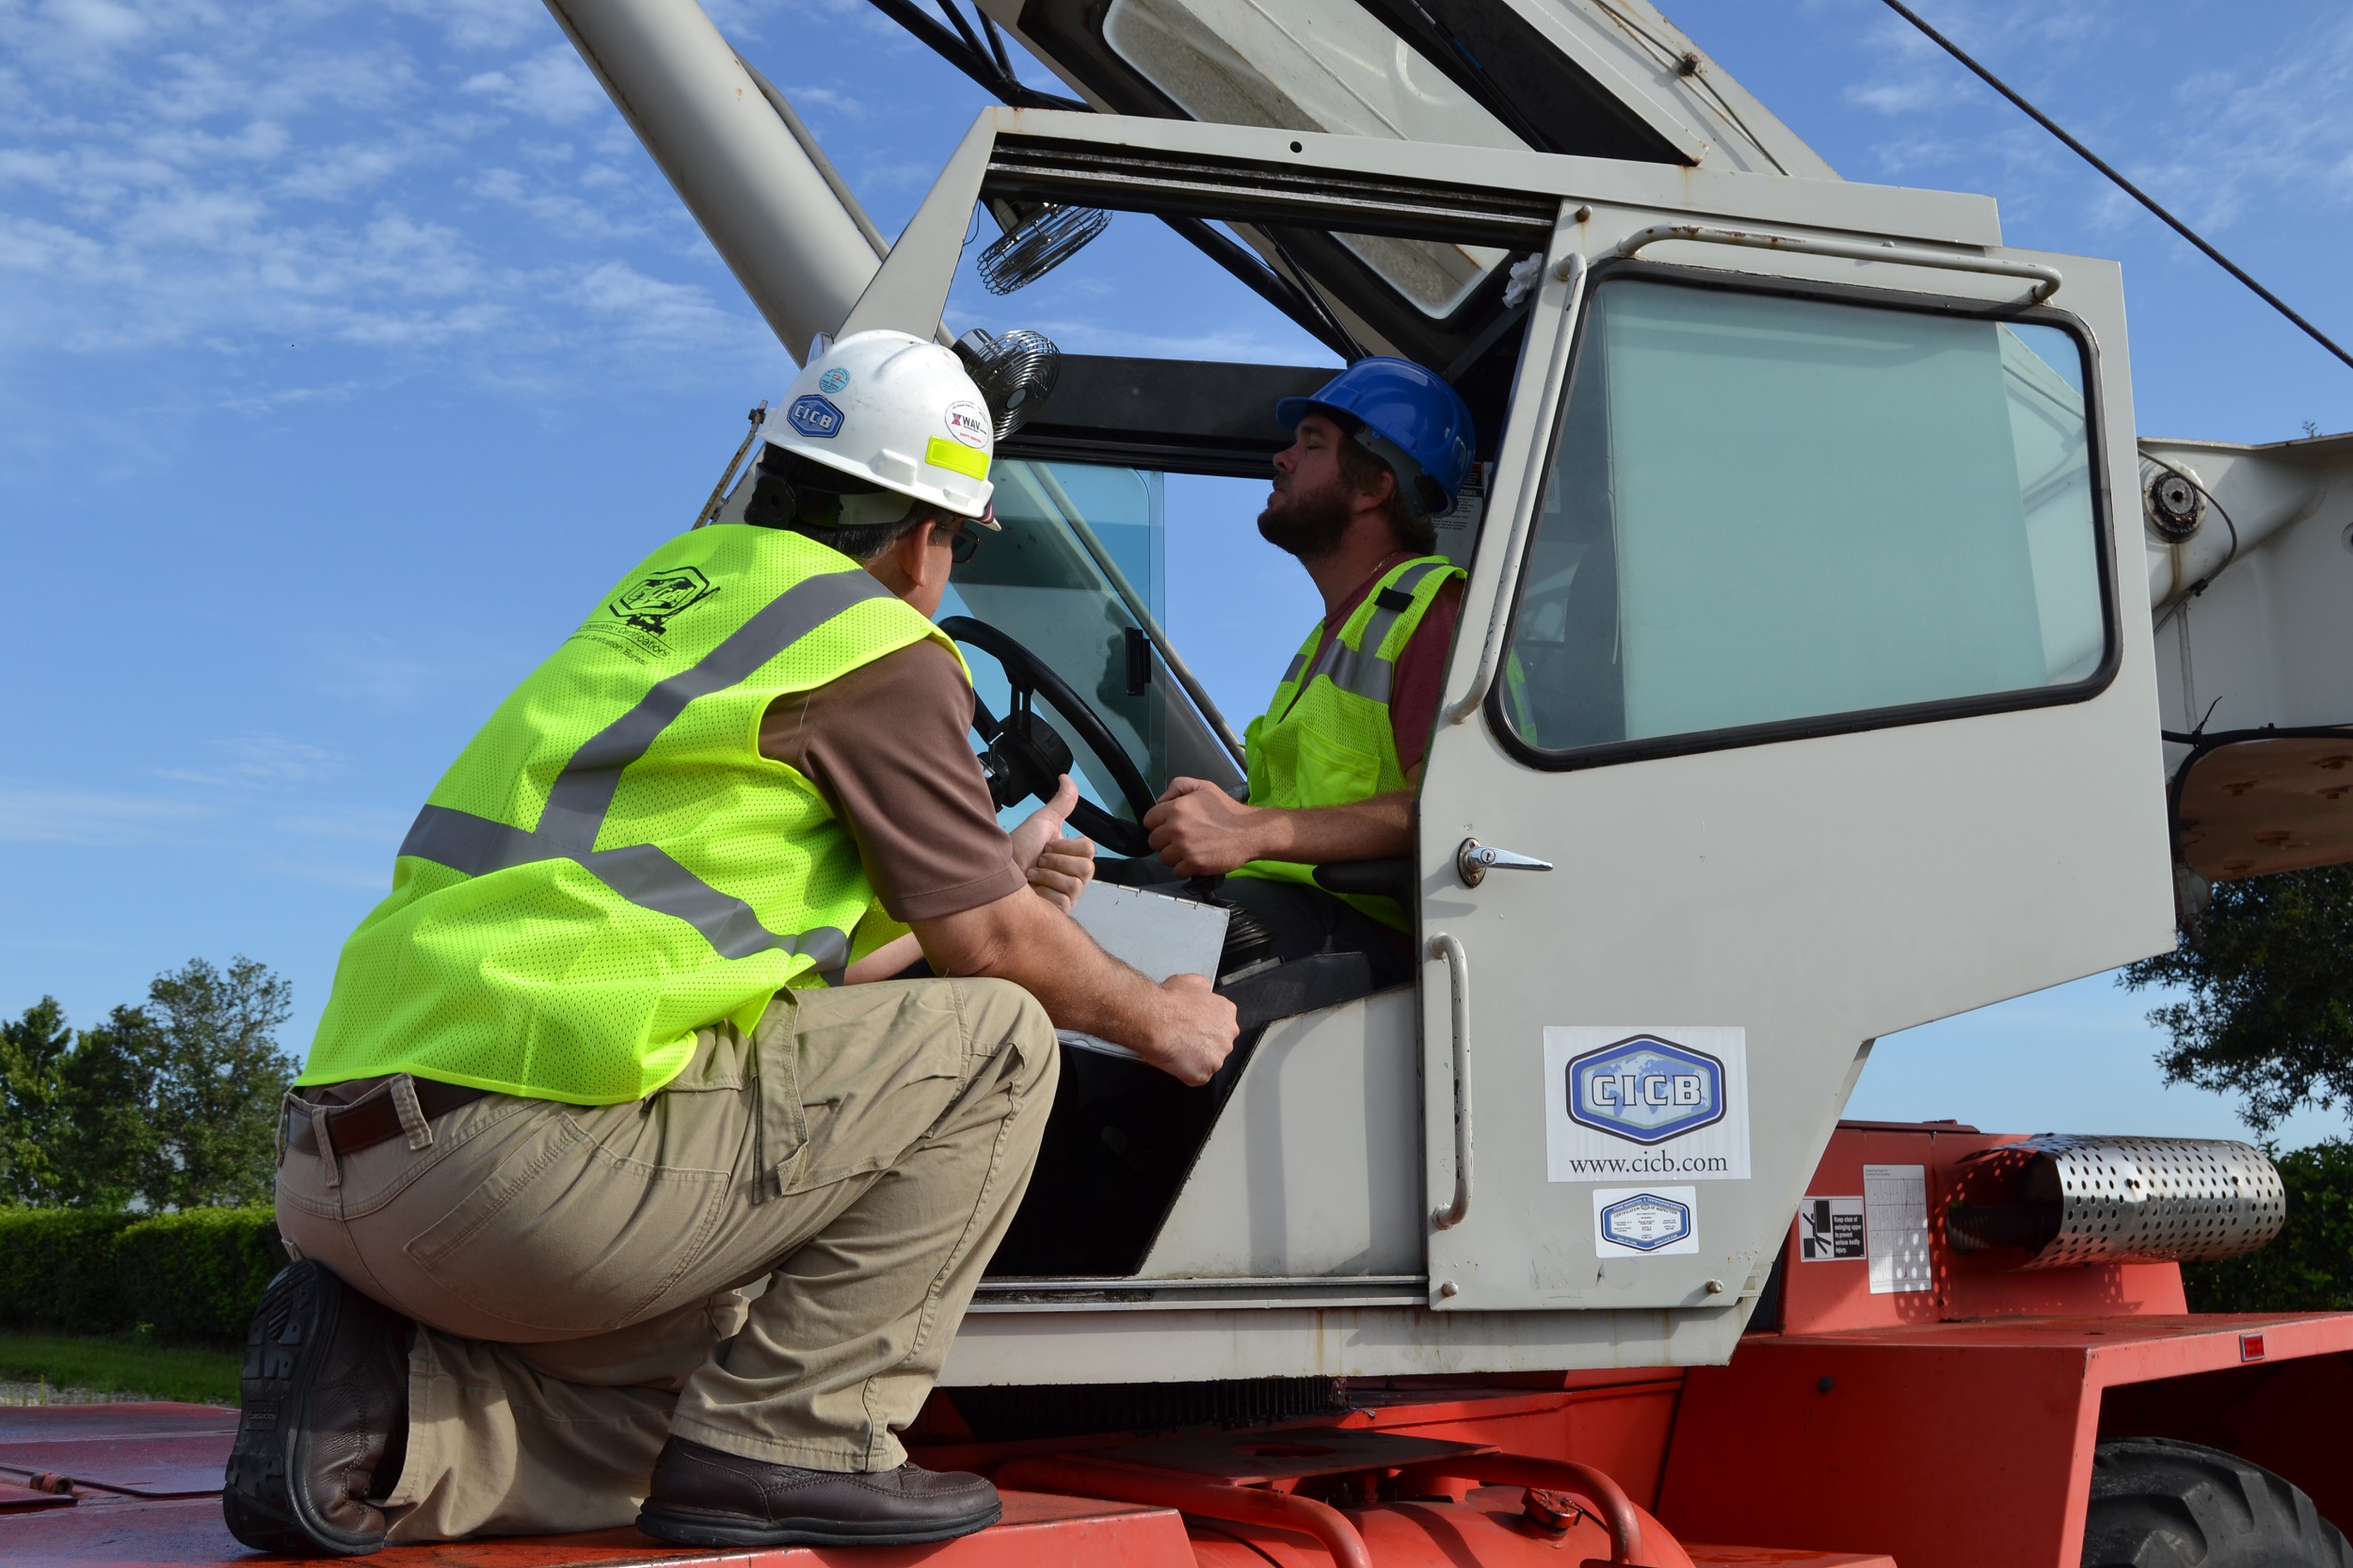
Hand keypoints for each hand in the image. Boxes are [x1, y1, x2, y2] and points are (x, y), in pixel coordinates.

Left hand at [1008, 775, 1095, 910]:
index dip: (1065, 846)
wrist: (996, 875)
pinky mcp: (1059, 911)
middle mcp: (1073, 876)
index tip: (1045, 846)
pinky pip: (1064, 899)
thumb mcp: (1041, 821)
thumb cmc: (1017, 849)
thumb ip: (1061, 802)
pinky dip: (1045, 892)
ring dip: (1048, 875)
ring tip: (1032, 875)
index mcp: (1072, 857)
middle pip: (1086, 867)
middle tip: (1038, 861)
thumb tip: (1066, 776)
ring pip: (1075, 884)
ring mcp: (1068, 896)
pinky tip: (1033, 891)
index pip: (1089, 849)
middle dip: (1056, 861)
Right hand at [1143, 973, 1237, 1085]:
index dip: (1204, 1026)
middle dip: (1203, 1044)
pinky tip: (1175, 1062)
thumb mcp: (1190, 981)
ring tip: (1178, 1050)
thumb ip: (1203, 988)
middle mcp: (1227, 1035)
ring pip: (1209, 1062)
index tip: (1193, 1026)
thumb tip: (1202, 990)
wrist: (1154, 1019)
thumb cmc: (1168, 1002)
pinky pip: (1196, 1078)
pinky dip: (1186, 1073)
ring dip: (1195, 1059)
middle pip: (1218, 1044)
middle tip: (1184, 1038)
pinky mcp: (1204, 1074)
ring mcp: (1217, 1056)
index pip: (1221, 1024)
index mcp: (1227, 1013)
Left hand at [1144, 776, 1264, 875]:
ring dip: (1173, 857)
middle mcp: (1176, 828)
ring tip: (1188, 851)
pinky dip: (1184, 869)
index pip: (1148, 820)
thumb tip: (1161, 801)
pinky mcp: (1194, 864)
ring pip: (1163, 858)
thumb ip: (1178, 786)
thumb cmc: (1227, 810)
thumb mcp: (1203, 787)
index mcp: (1176, 808)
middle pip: (1153, 841)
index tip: (1167, 826)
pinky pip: (1177, 871)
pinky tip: (1194, 860)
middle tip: (1179, 840)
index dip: (1157, 824)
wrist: (1249, 832)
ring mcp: (1184, 848)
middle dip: (1164, 841)